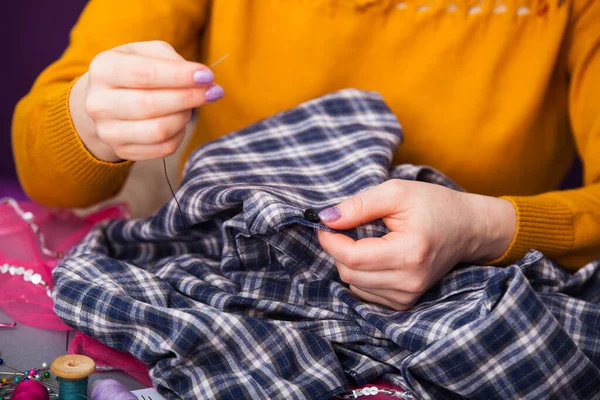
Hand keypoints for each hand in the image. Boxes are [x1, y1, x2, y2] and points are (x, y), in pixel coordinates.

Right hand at [69, 41, 223, 161]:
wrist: (106, 101)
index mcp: (103, 69)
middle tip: (212, 92)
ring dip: (184, 117)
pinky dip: (179, 135)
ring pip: (159, 131)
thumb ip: (171, 59)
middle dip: (188, 98)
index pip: (145, 74)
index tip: (207, 76)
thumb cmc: (133, 72)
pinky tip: (179, 122)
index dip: (180, 77)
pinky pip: (163, 148)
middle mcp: (99, 103)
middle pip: (151, 105)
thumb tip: (202, 78)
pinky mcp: (123, 151)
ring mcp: (108, 131)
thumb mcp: (146, 53)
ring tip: (190, 107)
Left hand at [316, 179, 515, 309]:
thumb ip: (358, 205)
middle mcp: (409, 282)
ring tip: (369, 240)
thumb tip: (325, 219)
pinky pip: (365, 292)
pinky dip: (361, 274)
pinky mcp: (405, 302)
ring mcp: (408, 296)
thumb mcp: (396, 193)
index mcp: (408, 253)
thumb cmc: (433, 205)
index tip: (324, 224)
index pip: (352, 257)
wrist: (467, 228)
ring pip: (353, 285)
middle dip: (339, 249)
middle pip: (349, 273)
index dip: (330, 240)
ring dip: (350, 262)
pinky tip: (376, 256)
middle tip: (347, 227)